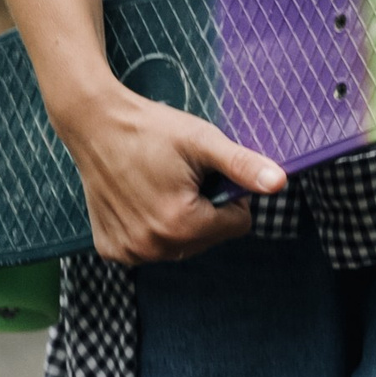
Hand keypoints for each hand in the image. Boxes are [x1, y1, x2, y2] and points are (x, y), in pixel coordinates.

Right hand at [57, 78, 286, 266]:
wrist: (94, 124)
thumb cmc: (152, 129)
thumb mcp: (203, 141)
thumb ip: (243, 165)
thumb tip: (281, 182)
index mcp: (182, 225)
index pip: (238, 224)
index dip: (229, 196)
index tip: (204, 173)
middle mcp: (154, 247)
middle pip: (210, 238)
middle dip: (205, 210)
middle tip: (179, 177)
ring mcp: (130, 252)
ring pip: (183, 245)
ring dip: (180, 220)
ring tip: (159, 185)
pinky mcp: (112, 249)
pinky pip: (151, 247)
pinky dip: (152, 228)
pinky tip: (139, 199)